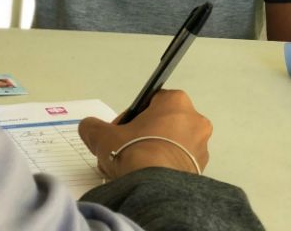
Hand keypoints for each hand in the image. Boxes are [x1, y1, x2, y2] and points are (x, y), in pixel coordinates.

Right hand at [78, 90, 211, 179]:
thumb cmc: (135, 153)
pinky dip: (164, 168)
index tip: (122, 130)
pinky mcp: (201, 169)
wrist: (154, 189)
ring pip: (172, 144)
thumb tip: (89, 128)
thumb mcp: (103, 136)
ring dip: (154, 151)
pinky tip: (147, 177)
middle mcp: (195, 121)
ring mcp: (201, 147)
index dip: (133, 116)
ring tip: (135, 166)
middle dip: (145, 134)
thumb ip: (93, 126)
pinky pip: (179, 163)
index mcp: (176, 102)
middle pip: (163, 122)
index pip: (151, 101)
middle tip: (126, 148)